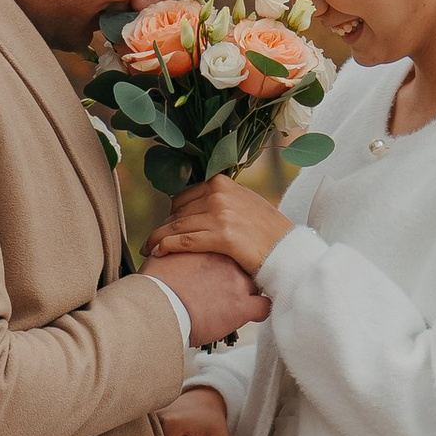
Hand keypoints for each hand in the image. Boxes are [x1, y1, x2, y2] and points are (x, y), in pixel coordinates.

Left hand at [146, 174, 292, 278]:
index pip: (184, 196)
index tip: (165, 226)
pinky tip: (158, 252)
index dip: (172, 213)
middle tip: (152, 241)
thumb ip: (221, 199)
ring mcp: (220, 214)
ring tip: (149, 249)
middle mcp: (219, 195)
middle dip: (164, 228)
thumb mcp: (244, 203)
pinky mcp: (222, 236)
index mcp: (222, 183)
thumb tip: (198, 204)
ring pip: (177, 226)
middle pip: (178, 212)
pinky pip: (185, 240)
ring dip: (158, 238)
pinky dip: (167, 246)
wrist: (286, 249)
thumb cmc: (267, 230)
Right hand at [162, 248, 270, 347]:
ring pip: (258, 284)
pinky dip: (258, 311)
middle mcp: (230, 262)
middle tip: (228, 285)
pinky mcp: (242, 307)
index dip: (227, 260)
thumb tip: (165, 245)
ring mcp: (239, 284)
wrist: (158, 304)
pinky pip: (264, 307)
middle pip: (247, 264)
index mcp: (212, 248)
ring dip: (250, 292)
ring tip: (237, 301)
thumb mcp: (162, 254)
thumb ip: (172, 247)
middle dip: (240, 273)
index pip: (231, 248)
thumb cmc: (155, 283)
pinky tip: (250, 315)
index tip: (219, 269)